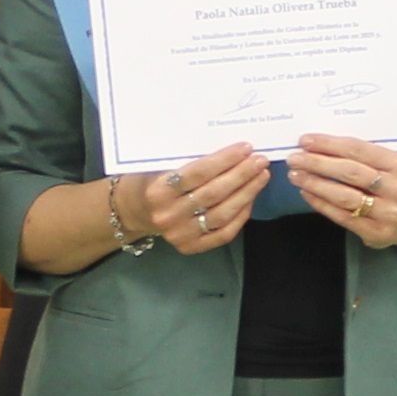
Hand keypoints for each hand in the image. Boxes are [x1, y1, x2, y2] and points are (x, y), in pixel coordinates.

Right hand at [114, 143, 267, 253]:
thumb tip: (230, 148)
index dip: (224, 160)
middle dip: (241, 175)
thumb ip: (187, 159)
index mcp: (158, 191)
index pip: (197, 174)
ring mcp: (180, 235)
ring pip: (222, 214)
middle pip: (213, 194)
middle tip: (260, 160)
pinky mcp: (190, 247)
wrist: (135, 210)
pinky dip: (240, 215)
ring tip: (262, 176)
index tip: (246, 148)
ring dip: (246, 193)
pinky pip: (223, 233)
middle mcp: (168, 215)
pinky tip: (251, 198)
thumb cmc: (151, 179)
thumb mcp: (159, 164)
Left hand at [287, 134, 396, 249]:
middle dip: (318, 163)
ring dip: (316, 184)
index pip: (358, 149)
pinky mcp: (375, 232)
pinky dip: (321, 203)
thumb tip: (318, 145)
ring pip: (344, 196)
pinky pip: (342, 216)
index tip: (306, 140)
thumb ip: (361, 155)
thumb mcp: (388, 164)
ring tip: (296, 175)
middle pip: (350, 172)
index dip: (329, 144)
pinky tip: (307, 193)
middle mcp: (396, 189)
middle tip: (295, 158)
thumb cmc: (393, 184)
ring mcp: (387, 213)